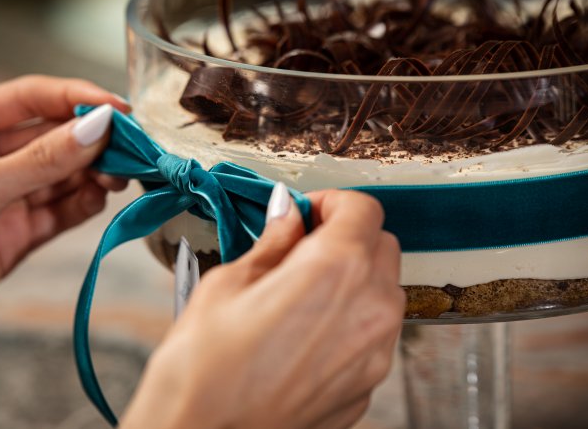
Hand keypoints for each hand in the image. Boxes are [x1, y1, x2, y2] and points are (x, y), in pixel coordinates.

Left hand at [0, 75, 130, 342]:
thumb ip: (44, 159)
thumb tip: (99, 126)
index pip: (35, 97)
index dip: (82, 99)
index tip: (122, 110)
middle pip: (57, 135)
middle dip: (95, 141)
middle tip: (131, 149)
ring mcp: (8, 192)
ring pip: (66, 173)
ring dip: (95, 174)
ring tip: (119, 178)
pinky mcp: (20, 229)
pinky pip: (62, 209)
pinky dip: (85, 204)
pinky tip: (100, 199)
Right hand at [123, 188, 404, 428]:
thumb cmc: (202, 367)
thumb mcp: (228, 283)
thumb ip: (273, 243)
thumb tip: (287, 215)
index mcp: (335, 270)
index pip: (363, 210)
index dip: (333, 202)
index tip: (306, 212)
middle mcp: (370, 310)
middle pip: (383, 246)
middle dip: (349, 236)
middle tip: (303, 245)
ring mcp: (375, 354)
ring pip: (385, 291)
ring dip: (356, 277)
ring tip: (304, 290)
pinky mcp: (367, 386)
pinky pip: (375, 335)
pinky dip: (352, 319)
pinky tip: (308, 330)